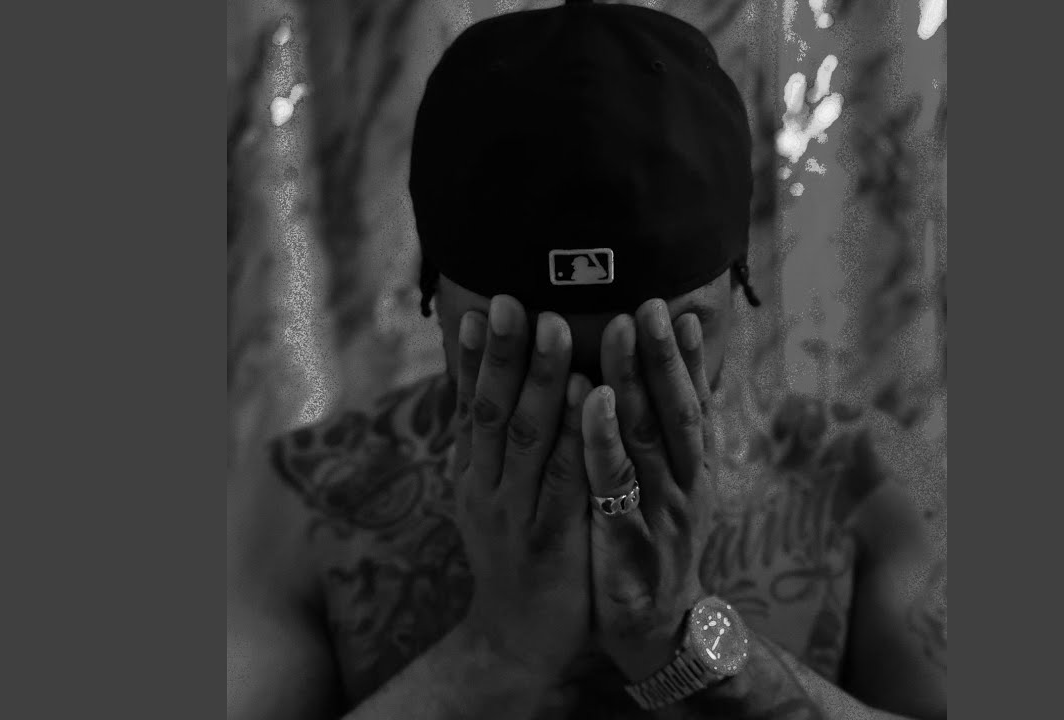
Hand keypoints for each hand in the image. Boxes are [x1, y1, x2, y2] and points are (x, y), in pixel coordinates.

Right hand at [450, 295, 593, 683]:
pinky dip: (578, 436)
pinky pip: (567, 480)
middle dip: (506, 353)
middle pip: (492, 410)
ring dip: (542, 380)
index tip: (487, 306)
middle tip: (516, 300)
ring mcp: (516, 514)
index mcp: (473, 474)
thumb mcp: (490, 495)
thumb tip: (488, 383)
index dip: (478, 356)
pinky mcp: (553, 540)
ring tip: (557, 328)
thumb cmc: (515, 553)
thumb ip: (493, 445)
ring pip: (527, 438)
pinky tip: (593, 398)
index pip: (470, 405)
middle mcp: (487, 488)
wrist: (517, 638)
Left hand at [580, 299, 716, 681]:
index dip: (687, 358)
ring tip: (622, 329)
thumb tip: (673, 378)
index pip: (693, 403)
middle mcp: (684, 484)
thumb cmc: (656, 544)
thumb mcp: (671, 490)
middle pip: (676, 409)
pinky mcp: (627, 539)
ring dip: (635, 379)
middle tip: (650, 303)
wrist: (655, 630)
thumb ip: (669, 438)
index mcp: (694, 470)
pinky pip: (612, 483)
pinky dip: (602, 439)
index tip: (677, 309)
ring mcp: (659, 512)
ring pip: (649, 437)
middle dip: (663, 353)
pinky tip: (589, 402)